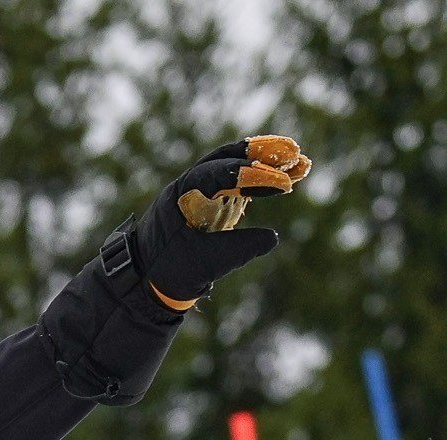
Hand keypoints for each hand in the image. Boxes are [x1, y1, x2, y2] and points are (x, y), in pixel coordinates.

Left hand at [132, 136, 311, 307]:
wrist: (146, 280)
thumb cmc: (170, 272)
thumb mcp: (204, 264)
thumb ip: (237, 251)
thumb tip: (272, 238)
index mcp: (183, 194)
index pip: (220, 173)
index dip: (253, 175)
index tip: (282, 184)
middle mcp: (191, 185)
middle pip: (229, 158)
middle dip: (263, 155)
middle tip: (296, 153)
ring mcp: (201, 191)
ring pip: (235, 166)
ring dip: (266, 163)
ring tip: (300, 162)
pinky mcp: (212, 201)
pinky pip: (238, 183)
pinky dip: (262, 179)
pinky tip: (287, 178)